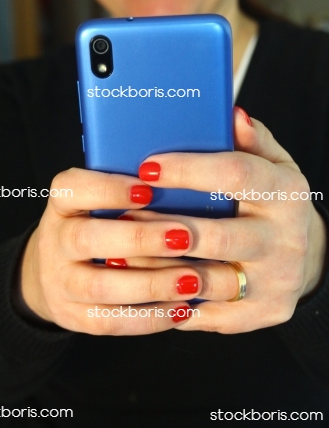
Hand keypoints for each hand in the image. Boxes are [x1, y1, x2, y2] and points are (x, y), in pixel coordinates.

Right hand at [20, 168, 203, 333]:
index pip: (71, 188)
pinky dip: (148, 317)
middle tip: (184, 237)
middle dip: (139, 238)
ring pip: (99, 286)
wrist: (55, 272)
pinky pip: (109, 321)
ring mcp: (58, 282)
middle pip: (85, 239)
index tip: (148, 190)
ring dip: (151, 284)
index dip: (108, 189)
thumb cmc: (95, 228)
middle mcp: (54, 242)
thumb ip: (132, 199)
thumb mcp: (100, 205)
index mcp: (62, 205)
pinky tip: (181, 308)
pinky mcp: (72, 316)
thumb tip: (183, 194)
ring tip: (192, 280)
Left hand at [118, 107, 326, 332]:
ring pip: (207, 281)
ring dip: (159, 270)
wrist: (307, 256)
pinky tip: (144, 287)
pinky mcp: (263, 313)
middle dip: (163, 229)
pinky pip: (209, 314)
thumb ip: (253, 141)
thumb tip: (232, 114)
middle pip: (218, 236)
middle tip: (122, 218)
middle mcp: (285, 240)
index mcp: (286, 194)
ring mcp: (275, 281)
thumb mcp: (274, 166)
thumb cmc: (274, 203)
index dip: (189, 170)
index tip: (147, 167)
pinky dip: (172, 302)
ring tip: (120, 256)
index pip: (236, 175)